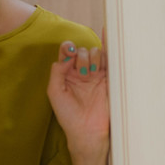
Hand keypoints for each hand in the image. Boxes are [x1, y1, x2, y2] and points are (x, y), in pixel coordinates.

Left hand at [47, 38, 109, 158]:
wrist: (87, 130)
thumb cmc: (68, 115)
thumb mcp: (54, 92)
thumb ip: (57, 71)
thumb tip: (69, 56)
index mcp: (66, 74)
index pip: (67, 52)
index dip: (68, 48)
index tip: (70, 54)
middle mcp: (81, 72)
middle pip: (82, 50)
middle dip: (81, 57)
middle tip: (82, 74)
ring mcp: (96, 75)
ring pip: (95, 53)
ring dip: (93, 58)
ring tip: (91, 74)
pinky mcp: (109, 78)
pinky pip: (110, 59)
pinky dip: (109, 48)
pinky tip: (109, 34)